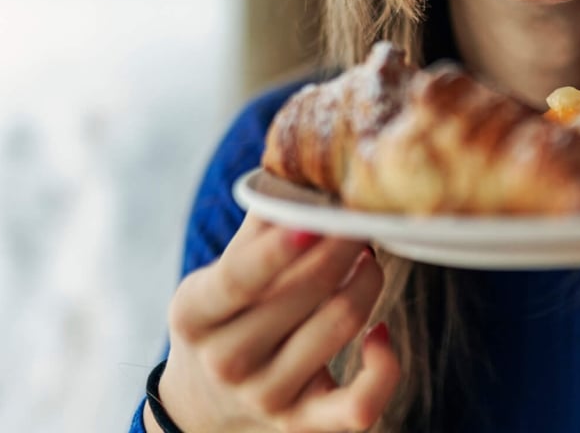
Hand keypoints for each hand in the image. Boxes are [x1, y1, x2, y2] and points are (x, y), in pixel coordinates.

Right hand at [150, 214, 399, 431]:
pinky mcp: (303, 425)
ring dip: (368, 282)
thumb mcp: (217, 276)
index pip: (239, 278)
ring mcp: (266, 397)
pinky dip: (384, 366)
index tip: (316, 219)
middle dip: (343, 248)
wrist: (205, 405)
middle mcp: (227, 361)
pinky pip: (360, 404)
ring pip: (340, 328)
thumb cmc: (223, 320)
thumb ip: (257, 228)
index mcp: (195, 314)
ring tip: (369, 259)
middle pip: (305, 294)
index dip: (279, 248)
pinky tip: (381, 332)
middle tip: (359, 221)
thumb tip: (300, 171)